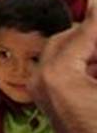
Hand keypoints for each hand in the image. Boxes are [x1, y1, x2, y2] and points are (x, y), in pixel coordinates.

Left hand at [28, 0, 96, 132]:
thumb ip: (95, 42)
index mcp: (57, 75)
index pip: (82, 34)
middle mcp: (41, 79)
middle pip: (68, 39)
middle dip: (91, 34)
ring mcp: (41, 90)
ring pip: (65, 53)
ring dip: (88, 49)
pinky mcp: (47, 99)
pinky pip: (63, 70)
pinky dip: (83, 65)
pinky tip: (95, 65)